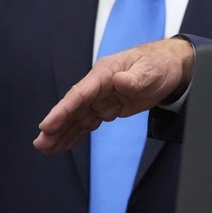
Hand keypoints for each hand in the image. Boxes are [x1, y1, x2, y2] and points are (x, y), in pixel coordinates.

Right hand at [33, 37, 194, 153]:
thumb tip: (118, 81)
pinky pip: (88, 122)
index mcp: (104, 73)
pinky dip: (76, 133)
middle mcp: (98, 86)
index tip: (47, 125)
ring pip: (78, 117)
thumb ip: (134, 78)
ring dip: (62, 133)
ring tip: (46, 148)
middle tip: (41, 143)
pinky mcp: (108, 108)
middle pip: (73, 108)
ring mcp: (102, 98)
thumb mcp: (150, 70)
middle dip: (56, 125)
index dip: (62, 110)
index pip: (79, 94)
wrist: (170, 67)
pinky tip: (63, 144)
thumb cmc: (159, 64)